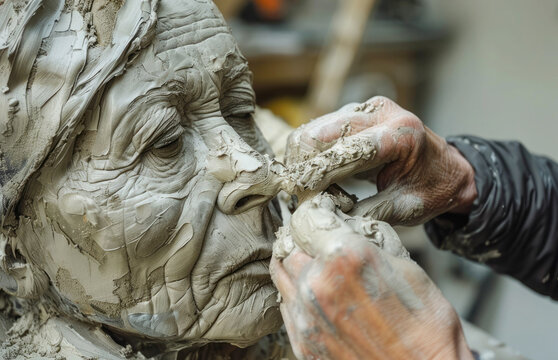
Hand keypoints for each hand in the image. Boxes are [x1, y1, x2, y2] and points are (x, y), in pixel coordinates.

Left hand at [270, 196, 472, 359]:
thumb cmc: (427, 327)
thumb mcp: (406, 265)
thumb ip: (369, 237)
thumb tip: (348, 223)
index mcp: (344, 257)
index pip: (306, 216)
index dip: (316, 211)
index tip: (323, 213)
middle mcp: (317, 284)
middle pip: (289, 243)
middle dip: (305, 237)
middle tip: (323, 241)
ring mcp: (305, 316)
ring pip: (281, 272)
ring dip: (297, 263)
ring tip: (320, 267)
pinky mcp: (302, 342)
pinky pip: (286, 304)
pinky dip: (297, 293)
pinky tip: (321, 296)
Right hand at [285, 96, 476, 224]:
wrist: (448, 168)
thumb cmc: (432, 190)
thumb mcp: (405, 209)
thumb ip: (366, 213)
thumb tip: (325, 218)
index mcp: (400, 134)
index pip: (344, 150)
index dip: (316, 175)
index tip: (300, 197)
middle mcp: (381, 112)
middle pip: (317, 132)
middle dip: (302, 166)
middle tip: (298, 194)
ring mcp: (366, 108)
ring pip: (312, 129)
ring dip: (303, 160)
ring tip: (309, 188)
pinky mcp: (355, 111)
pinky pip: (319, 129)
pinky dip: (310, 154)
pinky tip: (318, 175)